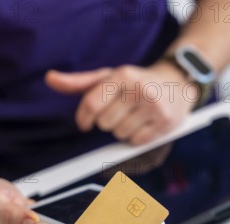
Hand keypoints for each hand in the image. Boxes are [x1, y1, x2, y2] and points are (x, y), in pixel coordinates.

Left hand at [45, 62, 198, 144]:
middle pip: (105, 122)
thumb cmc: (137, 81)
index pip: (92, 103)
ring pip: (120, 134)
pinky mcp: (165, 123)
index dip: (83, 118)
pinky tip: (144, 124)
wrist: (178, 83)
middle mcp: (140, 90)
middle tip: (120, 112)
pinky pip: (136, 142)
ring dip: (122, 130)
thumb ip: (79, 82)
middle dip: (107, 121)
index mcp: (123, 75)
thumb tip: (50, 79)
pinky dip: (136, 137)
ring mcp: (155, 108)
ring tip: (133, 117)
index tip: (84, 123)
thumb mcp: (110, 76)